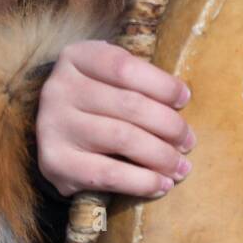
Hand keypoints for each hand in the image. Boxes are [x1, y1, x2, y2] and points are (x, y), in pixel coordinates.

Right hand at [35, 40, 194, 199]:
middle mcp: (59, 88)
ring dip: (161, 156)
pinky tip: (162, 184)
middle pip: (128, 105)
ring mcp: (54, 125)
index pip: (124, 67)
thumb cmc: (94, 100)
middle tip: (188, 141)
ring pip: (122, 139)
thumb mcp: (106, 77)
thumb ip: (136, 80)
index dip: (161, 84)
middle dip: (168, 125)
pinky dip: (142, 182)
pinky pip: (109, 174)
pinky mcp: (56, 162)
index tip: (185, 99)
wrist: (53, 132)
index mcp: (76, 57)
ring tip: (181, 166)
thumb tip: (181, 101)